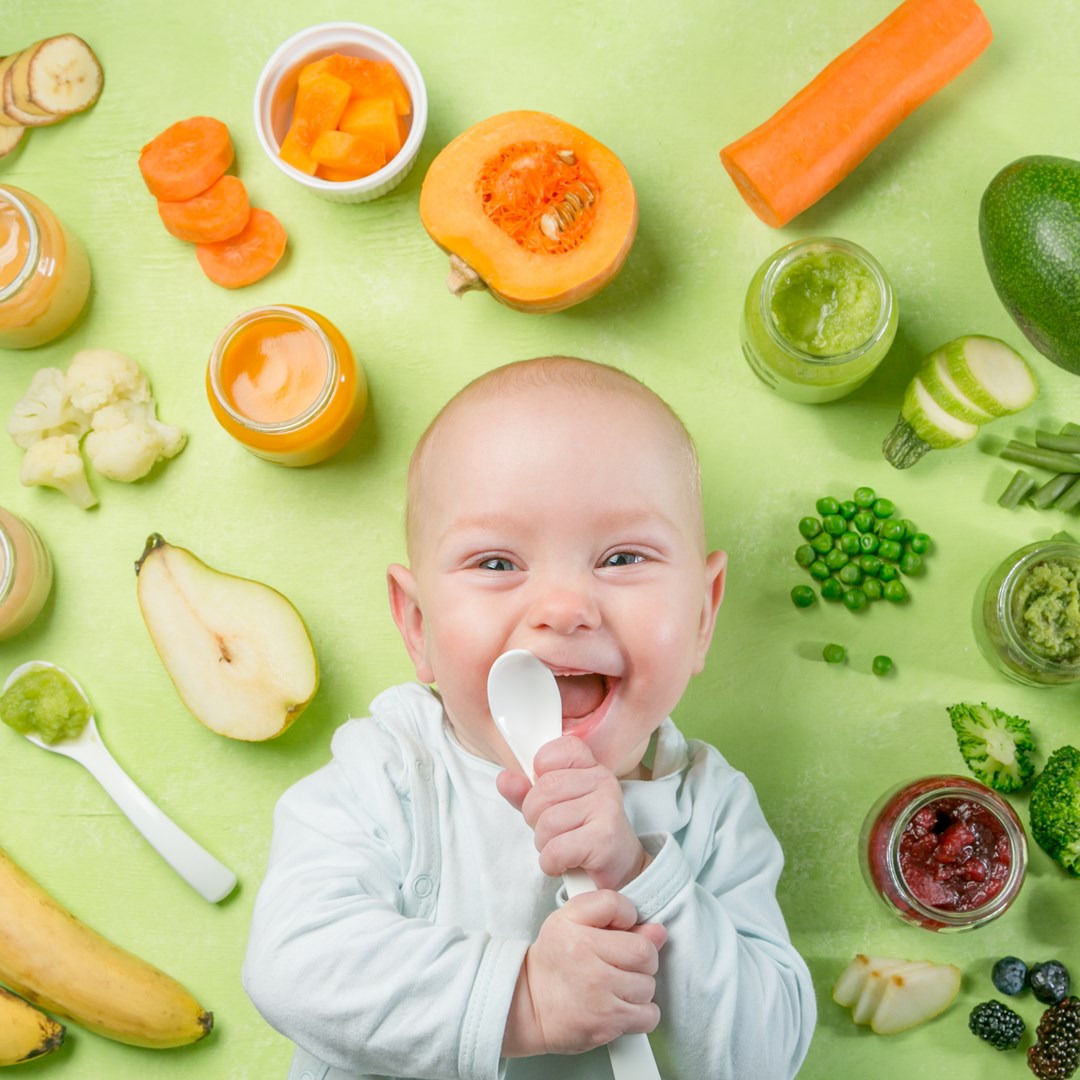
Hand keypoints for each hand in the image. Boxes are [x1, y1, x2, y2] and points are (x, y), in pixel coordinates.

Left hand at [497, 735, 648, 890]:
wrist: (619, 868)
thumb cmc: (582, 833)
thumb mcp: (552, 807)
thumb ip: (526, 792)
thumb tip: (504, 779)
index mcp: (590, 766)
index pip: (557, 749)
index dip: (540, 770)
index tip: (546, 791)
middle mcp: (602, 780)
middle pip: (543, 791)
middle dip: (535, 817)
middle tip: (552, 830)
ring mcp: (606, 807)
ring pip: (548, 823)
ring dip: (544, 844)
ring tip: (562, 846)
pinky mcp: (604, 838)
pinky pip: (556, 849)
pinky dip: (552, 862)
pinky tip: (565, 862)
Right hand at [502, 890, 666, 1057]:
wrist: (528, 1005)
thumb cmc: (554, 960)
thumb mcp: (569, 921)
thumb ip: (611, 914)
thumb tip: (658, 931)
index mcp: (574, 927)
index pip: (619, 906)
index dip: (627, 917)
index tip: (618, 930)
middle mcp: (586, 959)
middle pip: (644, 951)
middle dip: (640, 958)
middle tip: (620, 963)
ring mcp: (598, 994)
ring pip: (648, 985)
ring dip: (639, 987)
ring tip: (616, 986)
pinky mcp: (606, 1024)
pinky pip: (648, 1016)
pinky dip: (641, 1014)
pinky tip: (622, 1005)